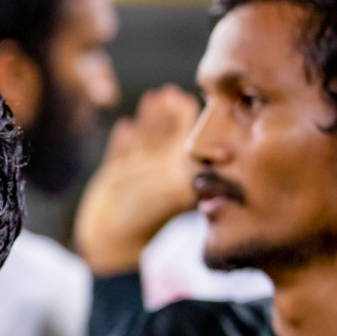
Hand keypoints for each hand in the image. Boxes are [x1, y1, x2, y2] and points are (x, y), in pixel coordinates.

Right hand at [74, 85, 200, 275]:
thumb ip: (192, 169)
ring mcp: (136, 172)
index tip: (197, 97)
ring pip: (145, 138)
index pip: (190, 137)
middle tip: (170, 92)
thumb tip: (225, 151)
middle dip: (169, 113)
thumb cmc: (144, 218)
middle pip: (167, 133)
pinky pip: (120, 151)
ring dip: (149, 119)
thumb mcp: (173, 190)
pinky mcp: (114, 176)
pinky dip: (123, 138)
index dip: (191, 119)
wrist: (111, 243)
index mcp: (178, 170)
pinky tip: (125, 124)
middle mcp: (160, 168)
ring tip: (153, 98)